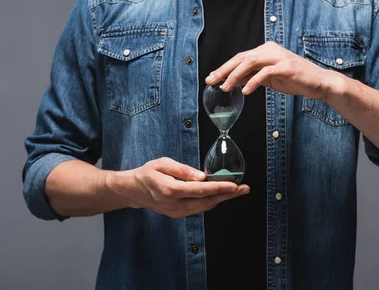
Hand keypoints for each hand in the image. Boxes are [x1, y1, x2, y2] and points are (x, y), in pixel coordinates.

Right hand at [125, 157, 249, 218]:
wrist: (134, 191)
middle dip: (227, 195)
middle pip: (207, 201)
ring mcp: (176, 212)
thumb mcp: (162, 164)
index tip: (234, 185)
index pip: (201, 190)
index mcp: (170, 190)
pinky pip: (199, 208)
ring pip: (205, 207)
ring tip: (237, 190)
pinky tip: (220, 194)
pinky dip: (211, 201)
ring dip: (222, 198)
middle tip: (244, 188)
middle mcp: (175, 205)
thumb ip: (183, 170)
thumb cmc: (148, 174)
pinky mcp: (178, 214)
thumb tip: (202, 176)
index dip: (220, 188)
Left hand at [205, 41, 344, 100]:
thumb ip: (253, 77)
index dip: (224, 68)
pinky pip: (265, 73)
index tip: (211, 78)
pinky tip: (246, 91)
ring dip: (235, 76)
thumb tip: (233, 81)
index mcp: (266, 50)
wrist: (320, 83)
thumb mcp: (270, 79)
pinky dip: (253, 82)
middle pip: (241, 58)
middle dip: (224, 70)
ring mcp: (279, 57)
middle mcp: (271, 50)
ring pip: (250, 62)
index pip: (240, 57)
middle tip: (211, 81)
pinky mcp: (286, 67)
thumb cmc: (295, 80)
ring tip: (226, 87)